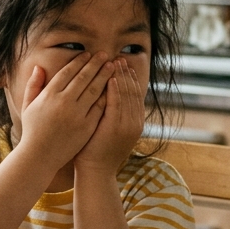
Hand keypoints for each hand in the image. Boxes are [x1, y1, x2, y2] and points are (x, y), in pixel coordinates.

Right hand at [15, 52, 113, 165]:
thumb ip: (33, 85)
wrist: (40, 156)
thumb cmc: (33, 130)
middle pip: (83, 77)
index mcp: (49, 95)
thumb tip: (39, 67)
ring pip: (94, 90)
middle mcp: (63, 102)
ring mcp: (76, 114)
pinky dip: (107, 96)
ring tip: (112, 66)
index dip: (79, 61)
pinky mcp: (86, 126)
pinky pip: (99, 107)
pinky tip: (114, 87)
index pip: (67, 72)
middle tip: (105, 54)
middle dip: (95, 64)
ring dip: (105, 76)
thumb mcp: (28, 106)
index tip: (88, 54)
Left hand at [74, 59, 144, 174]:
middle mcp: (134, 122)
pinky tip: (111, 78)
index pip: (134, 93)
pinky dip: (116, 90)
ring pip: (127, 95)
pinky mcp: (116, 128)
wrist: (95, 171)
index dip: (129, 77)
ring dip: (121, 77)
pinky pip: (117, 105)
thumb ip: (110, 112)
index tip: (122, 63)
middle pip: (132, 91)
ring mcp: (127, 125)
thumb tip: (107, 94)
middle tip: (119, 57)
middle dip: (126, 73)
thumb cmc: (95, 150)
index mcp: (133, 121)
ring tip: (115, 61)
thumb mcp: (107, 128)